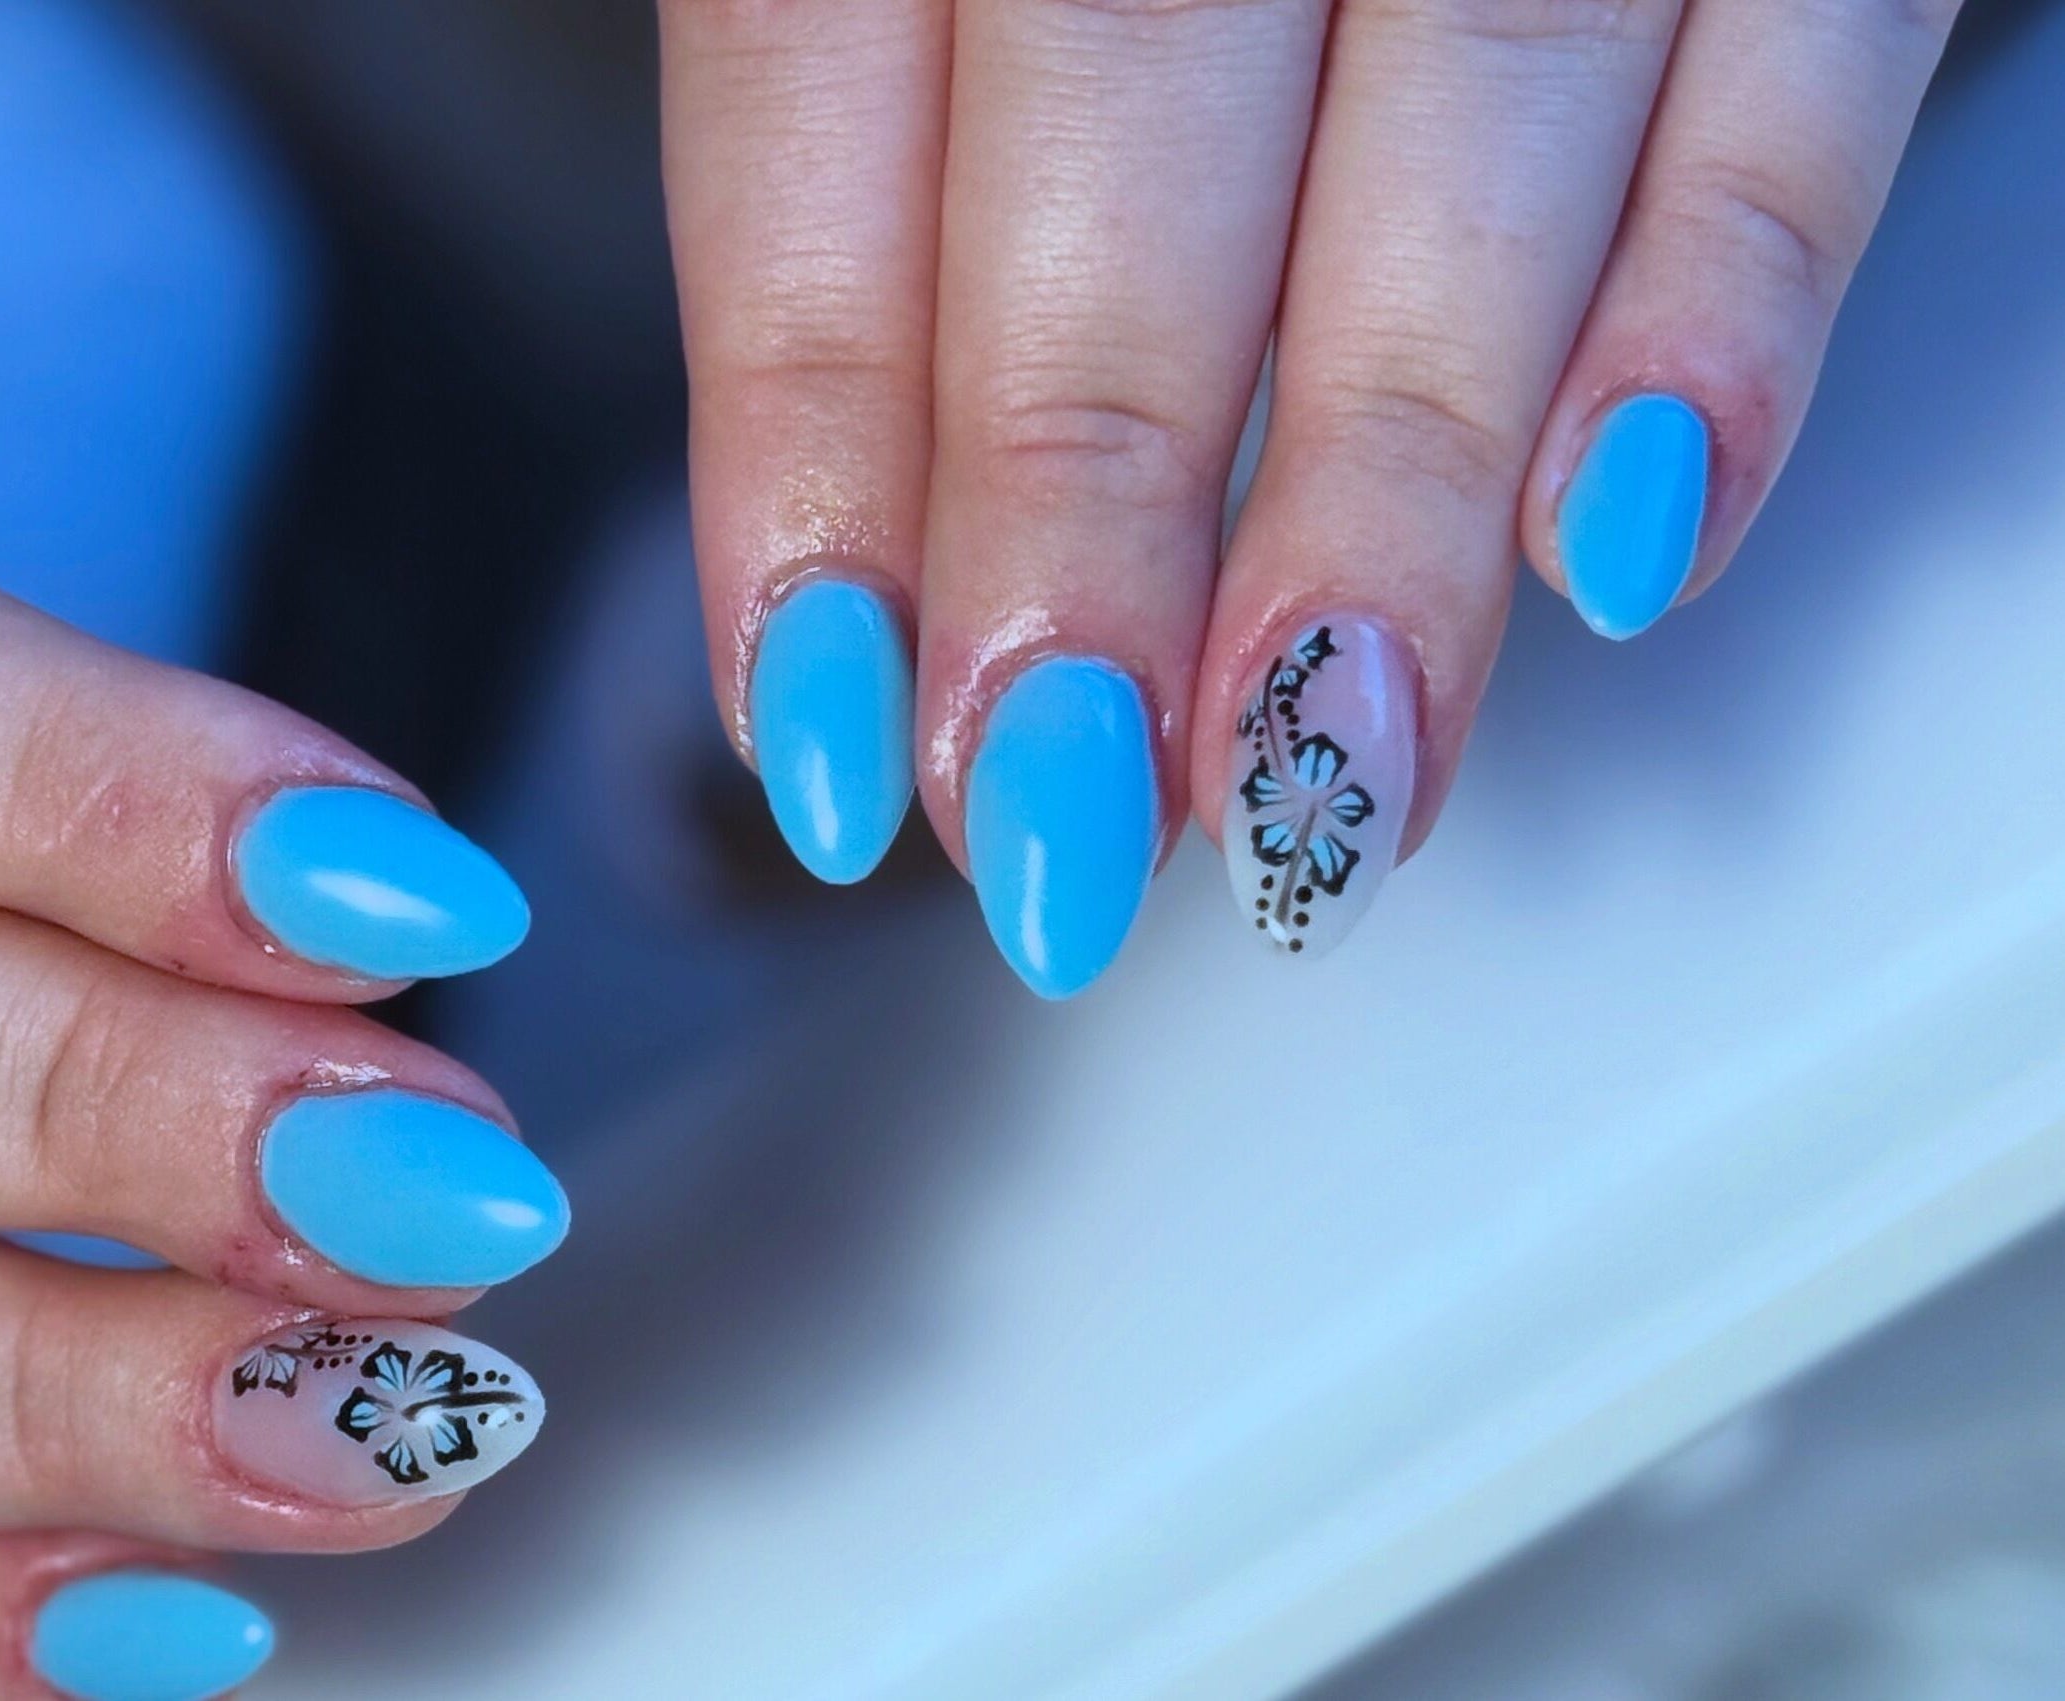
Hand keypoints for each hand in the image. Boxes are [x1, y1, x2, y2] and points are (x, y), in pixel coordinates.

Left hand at [660, 0, 1958, 982]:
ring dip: (1394, 475)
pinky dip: (1733, 285)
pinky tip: (1628, 545)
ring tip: (1324, 777)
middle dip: (1085, 495)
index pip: (819, 86)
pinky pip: (1799, 28)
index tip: (827, 730)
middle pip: (1123, 112)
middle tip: (1065, 815)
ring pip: (1466, 97)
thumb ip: (876, 112)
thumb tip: (853, 563)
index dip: (819, 426)